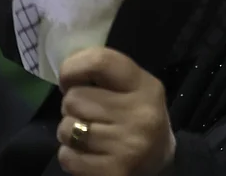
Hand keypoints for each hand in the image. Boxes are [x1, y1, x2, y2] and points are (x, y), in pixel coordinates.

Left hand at [55, 48, 175, 175]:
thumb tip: (67, 70)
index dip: (73, 67)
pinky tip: (89, 154)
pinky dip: (70, 156)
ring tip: (89, 135)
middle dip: (73, 107)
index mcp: (145, 86)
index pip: (100, 61)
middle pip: (75, 98)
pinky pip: (67, 157)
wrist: (159, 164)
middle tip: (89, 114)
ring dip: (70, 132)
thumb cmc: (138, 118)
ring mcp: (127, 145)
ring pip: (67, 128)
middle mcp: (139, 114)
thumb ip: (106, 75)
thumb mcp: (134, 89)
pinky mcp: (113, 171)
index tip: (68, 79)